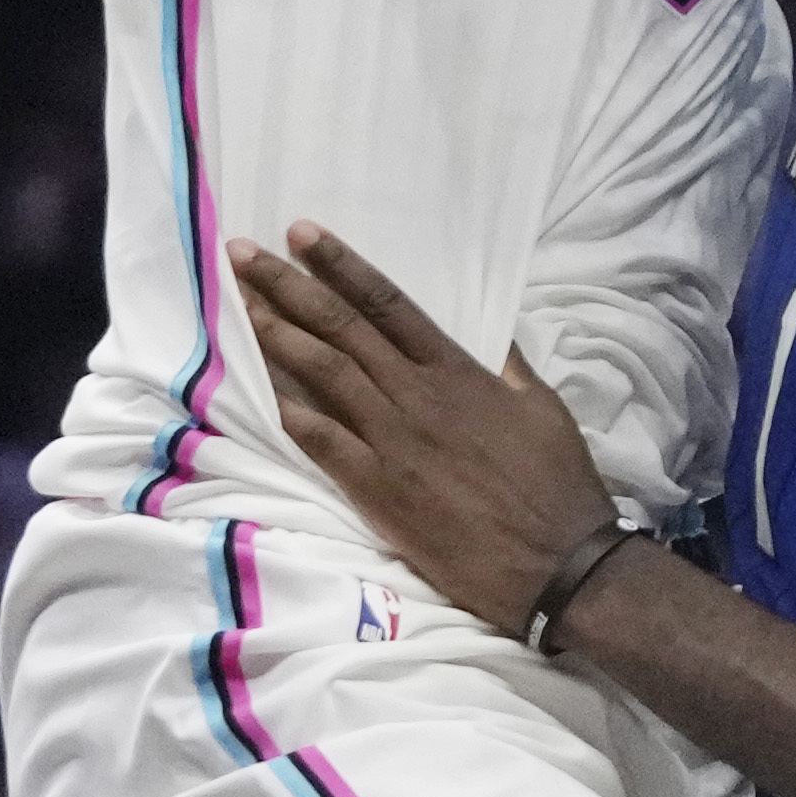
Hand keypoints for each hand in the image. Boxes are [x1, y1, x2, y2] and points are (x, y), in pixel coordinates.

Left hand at [232, 229, 611, 629]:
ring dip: (276, 336)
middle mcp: (418, 397)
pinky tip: (257, 392)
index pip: (388, 304)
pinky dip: (291, 416)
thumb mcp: (542, 408)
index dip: (341, 266)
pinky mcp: (380, 492)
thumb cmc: (556, 484)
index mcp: (458, 372)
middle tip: (242, 254)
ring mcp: (394, 443)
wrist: (557, 562)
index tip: (302, 234)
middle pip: (342, 329)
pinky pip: (324, 445)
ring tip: (238, 305)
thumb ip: (509, 366)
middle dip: (287, 287)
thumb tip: (492, 334)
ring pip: (324, 375)